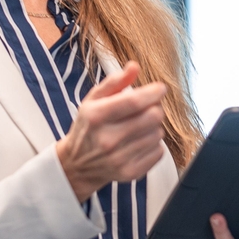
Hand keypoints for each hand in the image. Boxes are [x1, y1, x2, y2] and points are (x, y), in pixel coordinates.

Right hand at [55, 62, 165, 201]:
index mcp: (97, 116)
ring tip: (139, 127)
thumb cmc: (88, 127)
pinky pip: (159, 152)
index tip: (161, 88)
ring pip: (158, 134)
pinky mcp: (130, 172)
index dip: (153, 92)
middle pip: (152, 117)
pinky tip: (140, 142)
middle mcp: (107, 139)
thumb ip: (114, 82)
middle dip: (155, 108)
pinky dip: (154, 145)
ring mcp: (119, 159)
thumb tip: (134, 66)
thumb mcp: (93, 100)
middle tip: (147, 108)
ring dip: (153, 127)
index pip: (134, 102)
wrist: (77, 165)